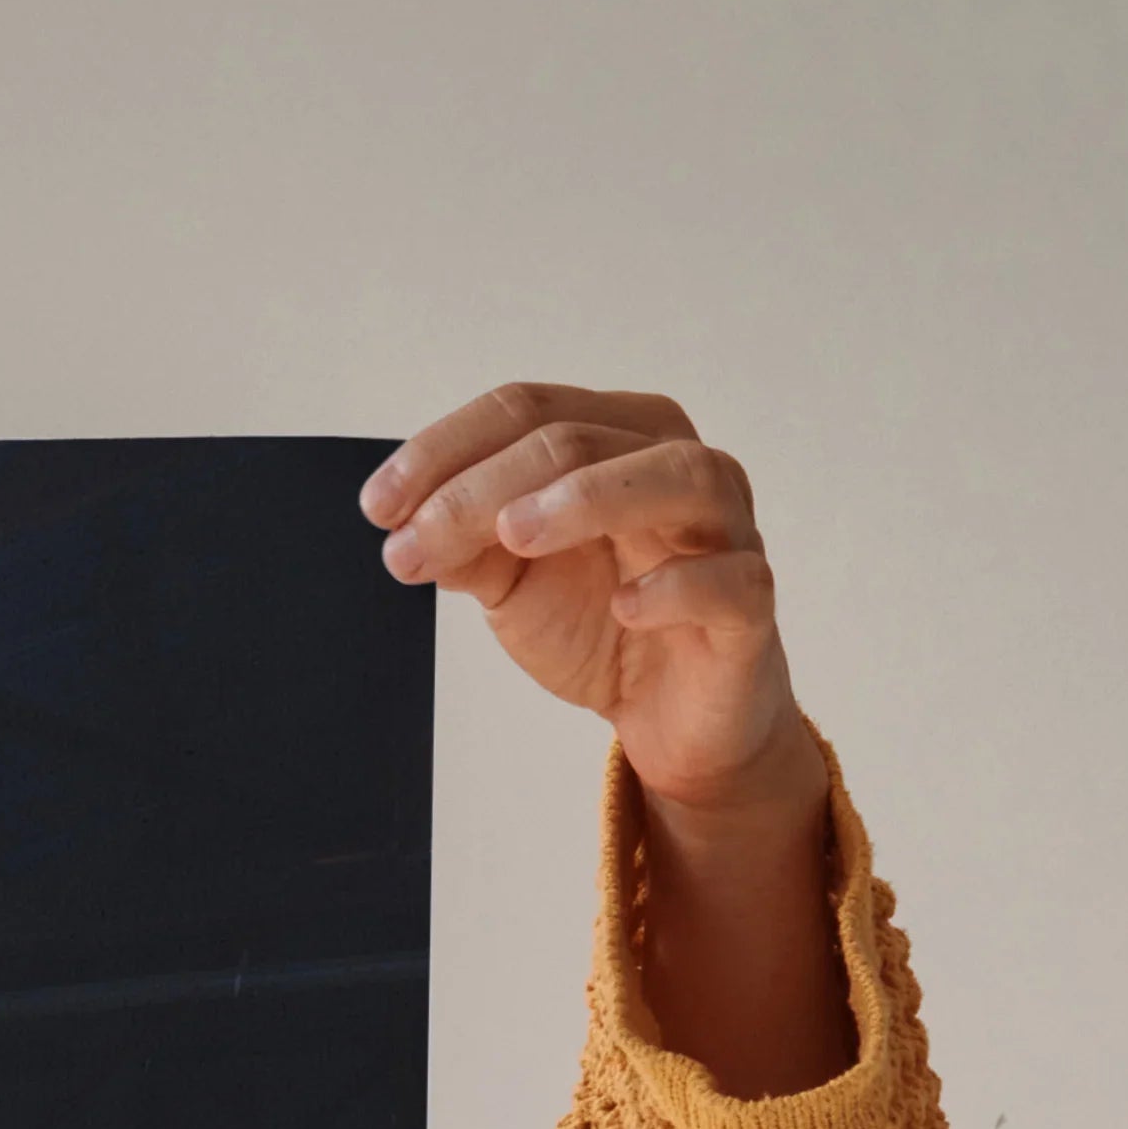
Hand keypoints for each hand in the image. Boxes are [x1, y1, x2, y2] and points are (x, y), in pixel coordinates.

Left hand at [366, 384, 849, 1091]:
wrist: (669, 717)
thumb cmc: (600, 623)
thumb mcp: (513, 582)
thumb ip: (467, 545)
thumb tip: (405, 525)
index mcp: (617, 439)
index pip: (528, 411)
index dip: (446, 450)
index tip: (378, 506)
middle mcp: (677, 465)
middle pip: (581, 439)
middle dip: (485, 487)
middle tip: (417, 538)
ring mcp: (725, 530)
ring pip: (675, 477)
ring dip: (589, 498)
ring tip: (514, 535)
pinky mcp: (749, 605)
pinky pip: (728, 580)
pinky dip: (677, 586)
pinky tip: (625, 605)